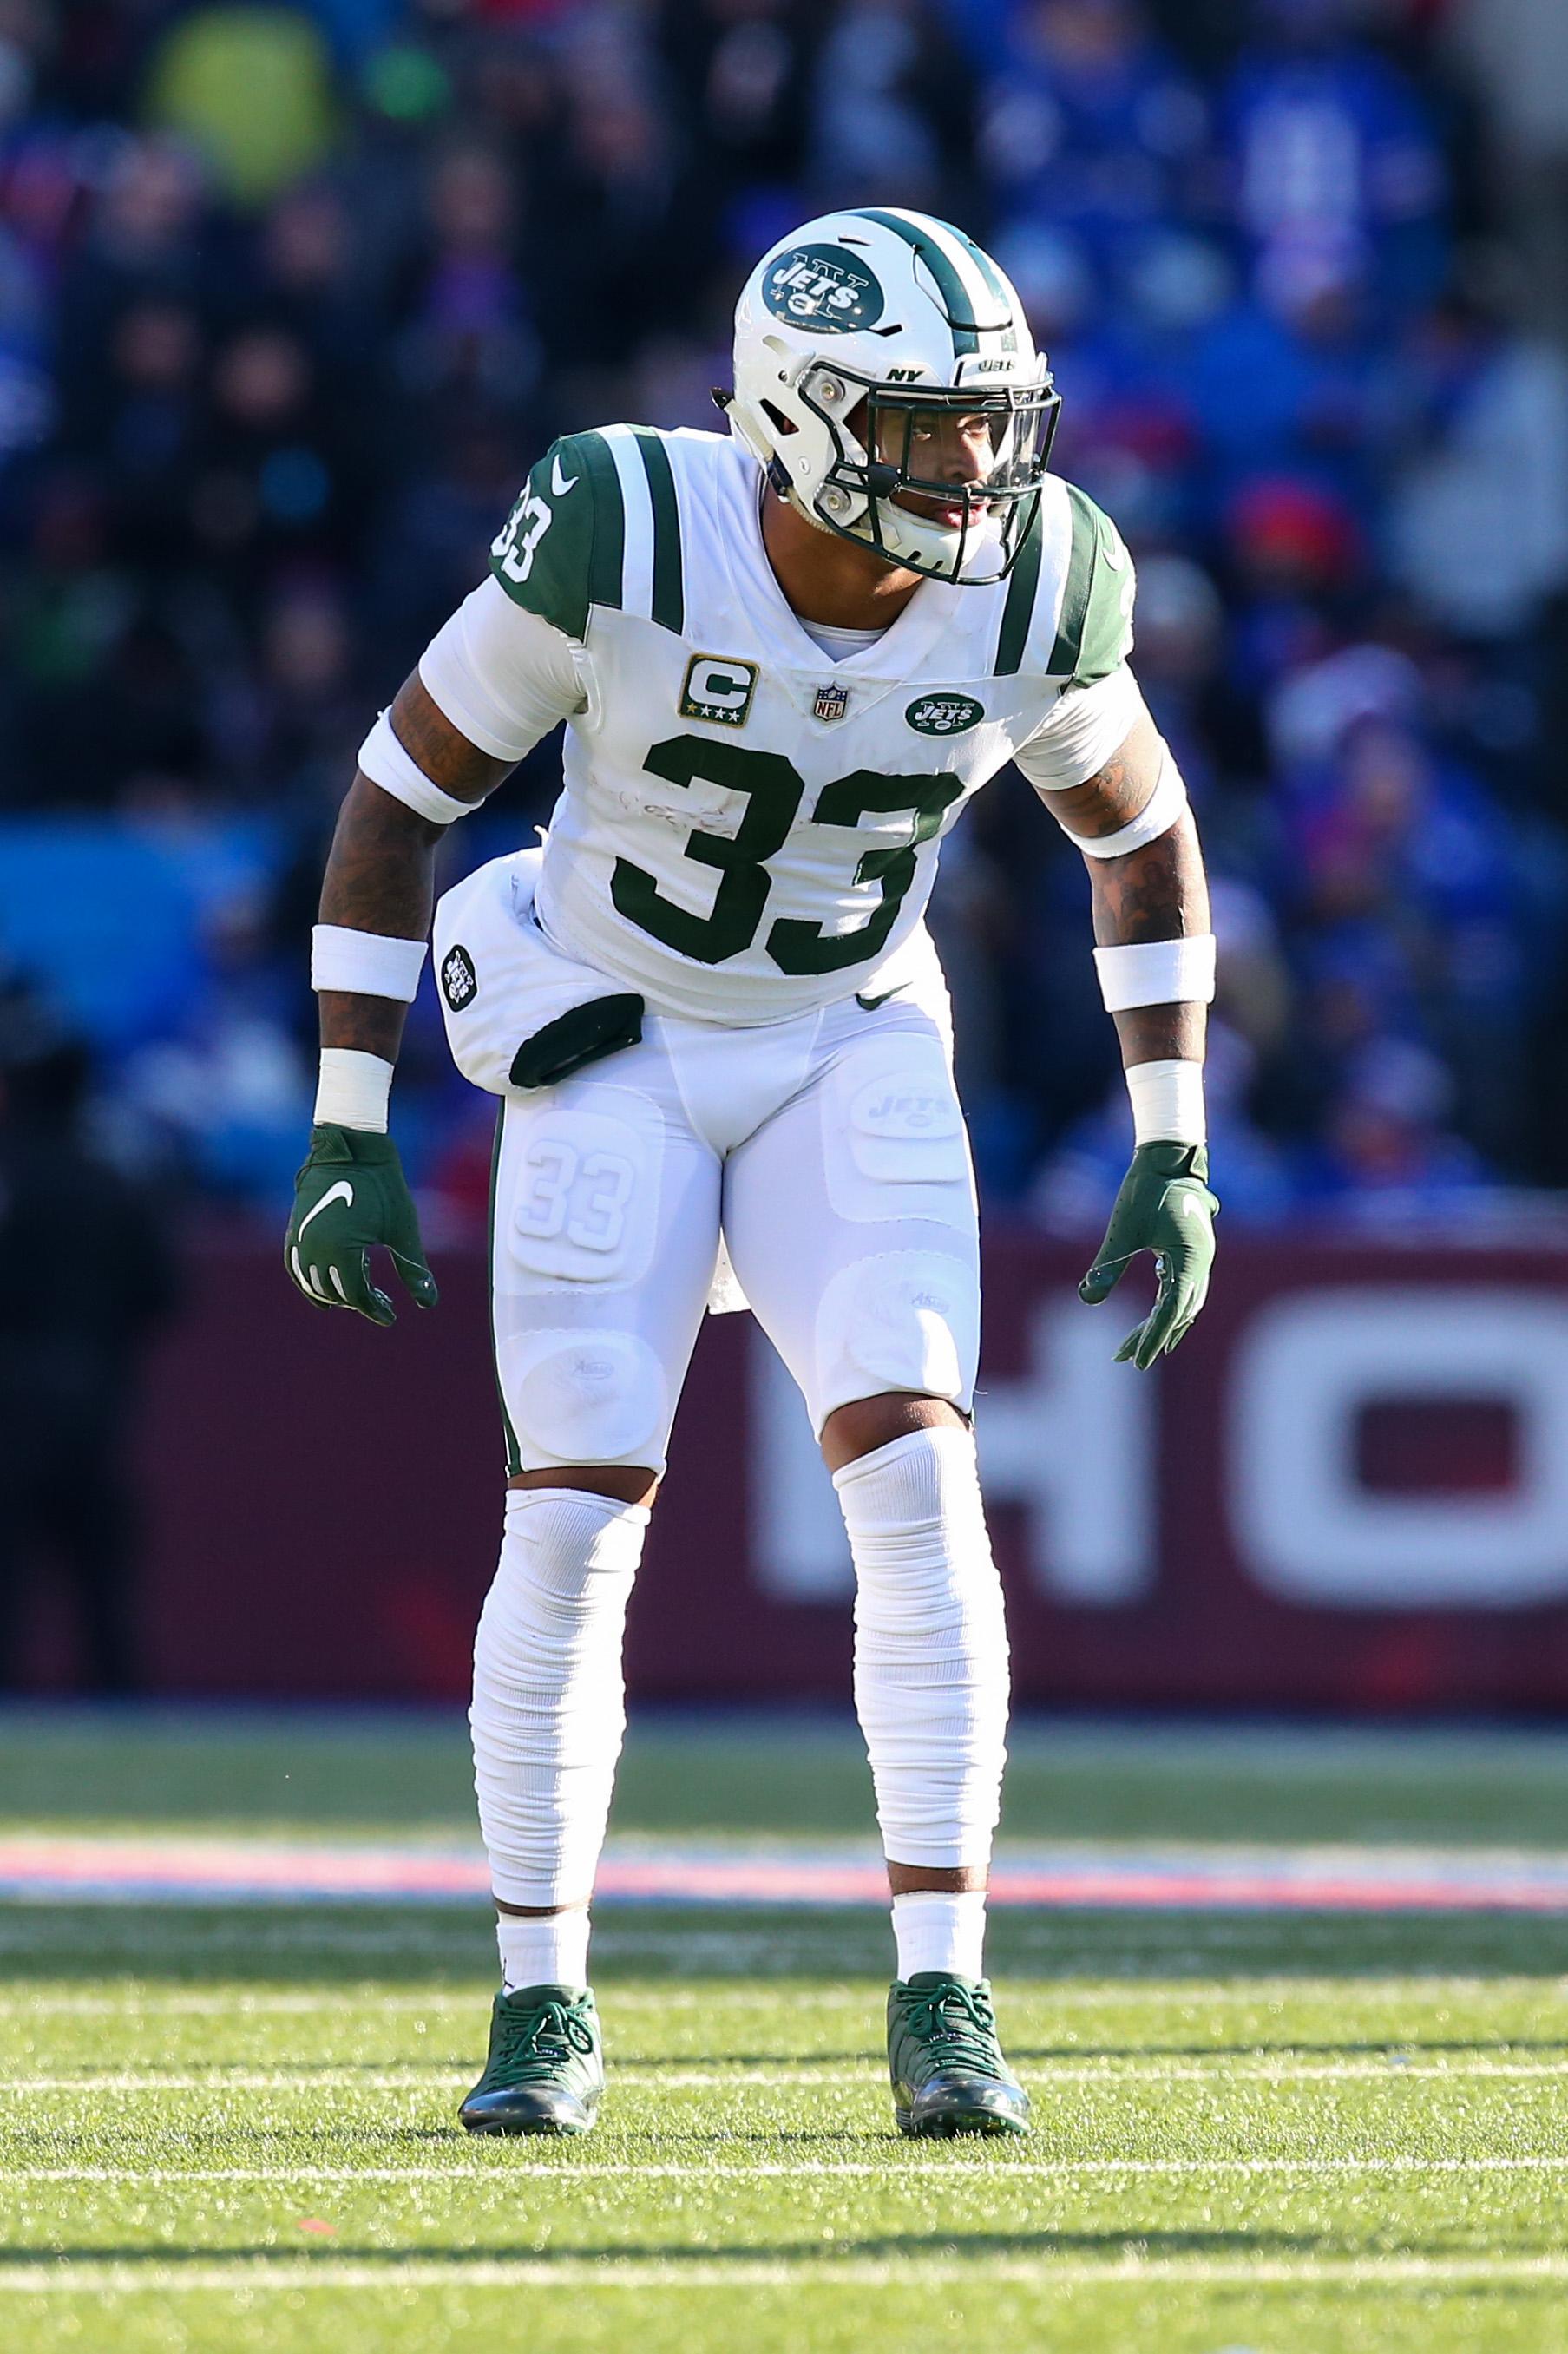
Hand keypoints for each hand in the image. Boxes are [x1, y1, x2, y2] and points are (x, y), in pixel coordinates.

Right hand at [285, 1125, 438, 1326]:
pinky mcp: (294, 1230)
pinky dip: (310, 1282)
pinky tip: (329, 1286)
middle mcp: (314, 1248)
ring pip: (312, 1284)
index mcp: (341, 1249)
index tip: (392, 1315)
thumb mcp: (403, 1229)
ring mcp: (300, 1239)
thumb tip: (429, 1303)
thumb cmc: (383, 1186)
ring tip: (363, 1290)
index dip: (374, 1309)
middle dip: (360, 1301)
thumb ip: (415, 1269)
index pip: (355, 1295)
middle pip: (334, 1292)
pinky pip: (296, 1267)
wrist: (351, 1147)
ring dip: (336, 1293)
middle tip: (384, 1300)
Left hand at [1079, 1142, 1217, 1369]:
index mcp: (1191, 1260)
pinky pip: (1183, 1288)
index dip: (1152, 1338)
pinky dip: (1168, 1306)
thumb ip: (1106, 1265)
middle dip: (1152, 1337)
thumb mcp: (1122, 1229)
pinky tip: (1152, 1315)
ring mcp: (1200, 1258)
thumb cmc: (1145, 1189)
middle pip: (1179, 1313)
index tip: (1136, 1361)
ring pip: (1183, 1303)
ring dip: (1160, 1324)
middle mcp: (1201, 1263)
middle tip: (1124, 1358)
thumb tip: (1086, 1300)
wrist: (1168, 1157)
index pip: (1171, 1311)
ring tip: (1134, 1346)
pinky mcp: (1192, 1251)